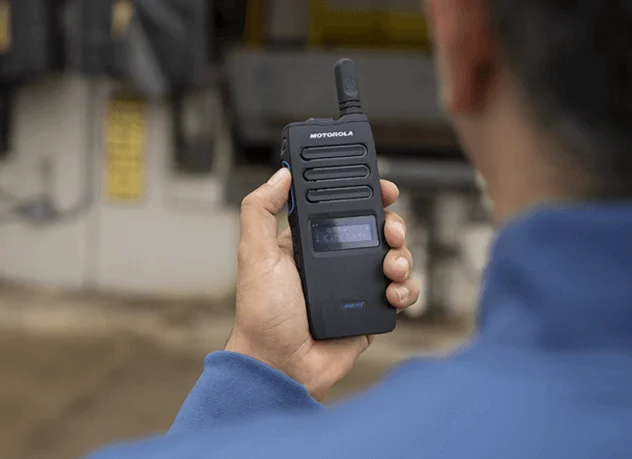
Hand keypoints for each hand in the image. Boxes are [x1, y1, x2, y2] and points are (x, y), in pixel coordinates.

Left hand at [225, 168, 418, 399]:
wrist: (281, 366)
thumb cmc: (262, 316)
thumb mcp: (254, 255)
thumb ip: (260, 211)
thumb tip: (280, 174)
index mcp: (310, 243)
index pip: (344, 208)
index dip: (367, 195)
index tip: (383, 189)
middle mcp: (335, 261)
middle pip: (378, 231)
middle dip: (393, 226)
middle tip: (391, 232)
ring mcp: (356, 286)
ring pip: (395, 258)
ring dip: (403, 257)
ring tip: (391, 268)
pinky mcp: (370, 311)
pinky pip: (400, 292)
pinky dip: (406, 289)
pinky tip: (394, 294)